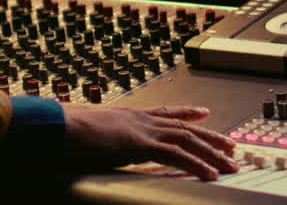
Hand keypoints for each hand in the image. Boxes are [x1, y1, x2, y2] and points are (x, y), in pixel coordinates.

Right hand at [61, 104, 238, 180]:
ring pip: (187, 139)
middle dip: (210, 135)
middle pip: (184, 126)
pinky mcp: (140, 144)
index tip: (204, 113)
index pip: (164, 112)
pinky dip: (197, 165)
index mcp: (127, 115)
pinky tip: (211, 174)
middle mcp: (139, 118)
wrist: (54, 125)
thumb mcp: (88, 134)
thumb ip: (100, 138)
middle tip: (231, 144)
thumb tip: (96, 145)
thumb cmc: (63, 130)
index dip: (186, 113)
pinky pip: (177, 155)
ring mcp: (141, 129)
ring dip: (212, 153)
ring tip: (231, 164)